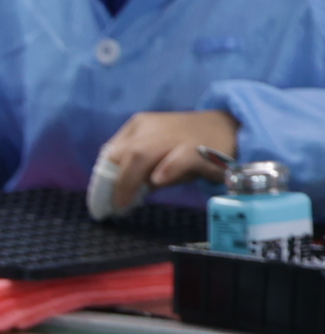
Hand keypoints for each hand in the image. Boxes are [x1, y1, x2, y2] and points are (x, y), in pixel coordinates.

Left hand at [88, 109, 241, 218]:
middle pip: (123, 155)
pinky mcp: (198, 147)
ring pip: (141, 154)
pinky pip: (178, 158)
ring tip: (127, 202)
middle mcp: (153, 128)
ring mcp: (175, 136)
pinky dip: (165, 169)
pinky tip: (158, 181)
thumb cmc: (190, 146)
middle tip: (114, 206)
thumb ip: (139, 171)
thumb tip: (121, 195)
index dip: (104, 177)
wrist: (231, 128)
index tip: (102, 199)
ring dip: (129, 181)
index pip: (113, 152)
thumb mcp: (159, 155)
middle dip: (115, 183)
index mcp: (140, 127)